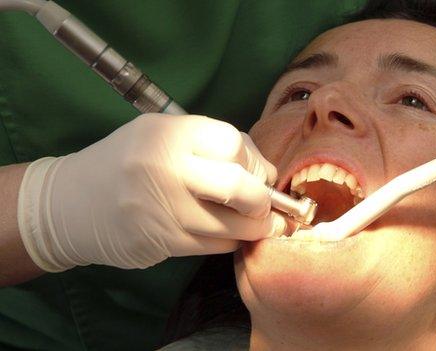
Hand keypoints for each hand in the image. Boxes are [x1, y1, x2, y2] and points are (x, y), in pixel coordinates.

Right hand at [18, 114, 285, 270]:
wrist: (71, 203)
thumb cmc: (128, 162)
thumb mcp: (162, 135)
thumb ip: (211, 145)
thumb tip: (266, 171)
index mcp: (169, 134)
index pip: (233, 142)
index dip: (253, 160)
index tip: (254, 172)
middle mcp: (166, 169)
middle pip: (239, 187)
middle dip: (263, 200)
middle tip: (262, 205)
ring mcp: (164, 209)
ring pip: (232, 225)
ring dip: (251, 227)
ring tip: (249, 222)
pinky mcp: (162, 242)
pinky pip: (215, 245)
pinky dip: (229, 240)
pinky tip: (221, 233)